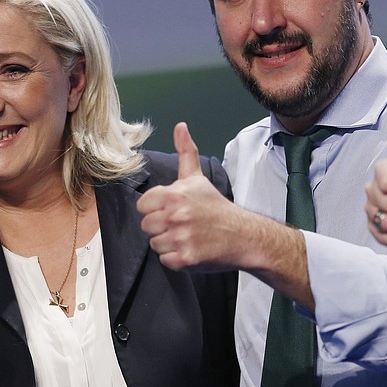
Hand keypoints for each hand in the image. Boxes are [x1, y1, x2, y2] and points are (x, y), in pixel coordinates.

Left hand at [137, 122, 243, 271]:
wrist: (243, 235)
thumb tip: (180, 126)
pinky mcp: (186, 258)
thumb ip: (185, 152)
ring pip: (155, 244)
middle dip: (161, 228)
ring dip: (168, 244)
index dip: (155, 209)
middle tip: (182, 225)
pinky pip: (166, 260)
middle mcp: (176, 215)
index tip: (172, 210)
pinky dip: (177, 259)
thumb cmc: (216, 207)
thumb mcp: (198, 178)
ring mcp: (181, 237)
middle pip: (146, 226)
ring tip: (188, 237)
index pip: (143, 206)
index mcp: (174, 194)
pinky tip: (191, 249)